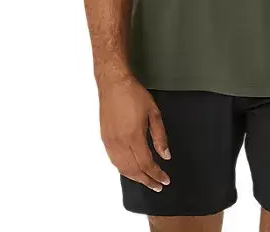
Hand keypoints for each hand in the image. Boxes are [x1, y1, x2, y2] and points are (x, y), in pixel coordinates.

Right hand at [98, 74, 170, 190]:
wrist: (113, 84)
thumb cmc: (133, 94)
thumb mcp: (154, 113)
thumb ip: (160, 136)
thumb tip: (165, 155)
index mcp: (133, 137)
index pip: (146, 164)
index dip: (156, 175)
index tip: (165, 180)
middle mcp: (120, 143)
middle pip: (133, 171)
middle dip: (147, 180)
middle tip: (158, 185)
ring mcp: (110, 142)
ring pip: (122, 168)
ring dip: (135, 178)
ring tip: (146, 180)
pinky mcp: (104, 139)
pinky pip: (114, 161)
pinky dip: (123, 170)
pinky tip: (131, 170)